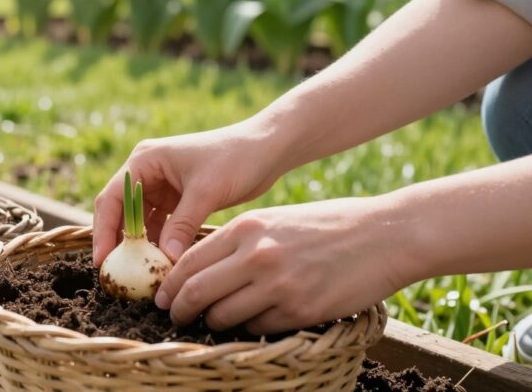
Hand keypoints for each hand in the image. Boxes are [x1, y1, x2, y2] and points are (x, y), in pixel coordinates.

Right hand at [93, 119, 289, 265]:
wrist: (267, 149)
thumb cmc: (235, 158)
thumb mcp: (206, 191)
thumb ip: (182, 225)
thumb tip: (166, 260)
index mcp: (145, 160)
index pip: (113, 198)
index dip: (104, 231)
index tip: (103, 261)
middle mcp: (147, 172)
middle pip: (120, 212)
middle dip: (118, 242)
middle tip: (114, 275)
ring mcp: (161, 187)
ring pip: (140, 223)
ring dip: (141, 247)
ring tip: (140, 276)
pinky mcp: (177, 200)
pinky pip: (161, 227)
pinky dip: (160, 245)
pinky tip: (163, 266)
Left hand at [155, 198, 413, 334]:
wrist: (384, 235)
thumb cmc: (327, 225)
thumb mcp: (274, 220)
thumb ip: (238, 241)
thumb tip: (199, 267)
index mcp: (246, 229)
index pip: (189, 261)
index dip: (171, 285)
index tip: (163, 297)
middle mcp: (256, 256)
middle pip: (197, 292)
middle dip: (179, 309)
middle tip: (175, 317)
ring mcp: (278, 285)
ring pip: (223, 316)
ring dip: (213, 323)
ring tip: (213, 322)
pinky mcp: (300, 310)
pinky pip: (257, 328)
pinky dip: (249, 329)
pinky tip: (253, 322)